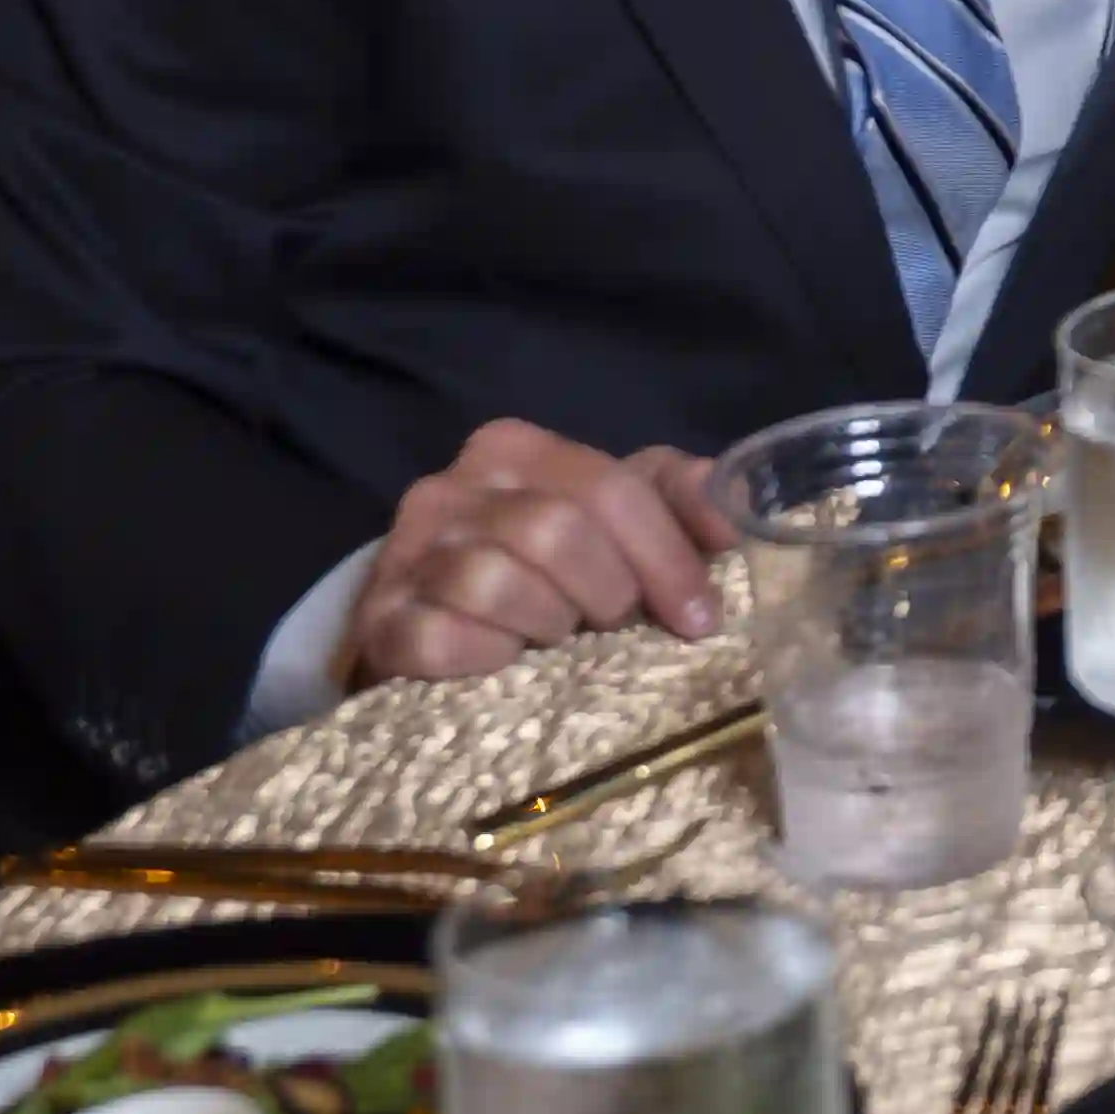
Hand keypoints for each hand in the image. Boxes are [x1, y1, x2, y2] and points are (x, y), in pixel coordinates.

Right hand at [344, 421, 734, 689]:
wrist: (430, 621)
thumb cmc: (545, 567)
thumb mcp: (615, 518)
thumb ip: (677, 498)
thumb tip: (736, 520)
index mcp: (516, 449)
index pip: (612, 489)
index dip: (667, 558)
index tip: (700, 617)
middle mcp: (451, 487)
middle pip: (557, 530)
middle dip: (609, 592)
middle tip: (618, 626)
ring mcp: (406, 552)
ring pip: (498, 581)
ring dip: (549, 623)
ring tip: (559, 639)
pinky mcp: (379, 621)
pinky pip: (442, 638)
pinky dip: (490, 658)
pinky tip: (506, 664)